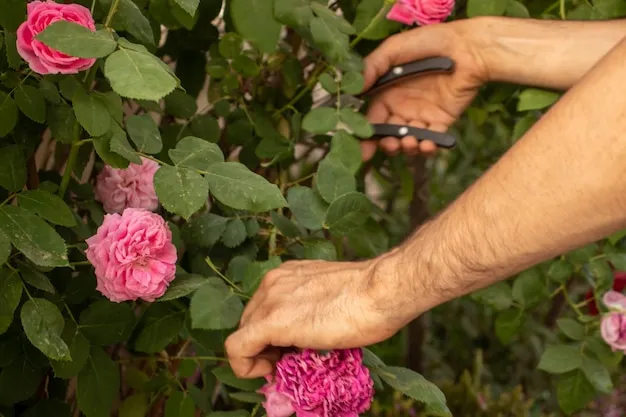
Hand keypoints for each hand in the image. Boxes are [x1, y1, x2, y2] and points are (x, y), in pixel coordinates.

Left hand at [224, 255, 413, 378]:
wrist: (381, 291)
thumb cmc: (371, 297)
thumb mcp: (332, 300)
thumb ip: (312, 312)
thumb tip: (306, 338)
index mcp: (288, 275)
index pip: (264, 308)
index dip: (272, 334)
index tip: (289, 350)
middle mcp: (273, 282)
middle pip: (250, 321)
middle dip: (264, 346)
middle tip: (289, 363)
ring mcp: (270, 300)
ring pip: (243, 335)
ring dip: (260, 356)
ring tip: (286, 367)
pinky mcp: (270, 322)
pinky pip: (237, 349)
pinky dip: (244, 366)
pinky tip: (267, 373)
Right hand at [361, 19, 488, 159]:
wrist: (467, 47)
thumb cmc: (429, 42)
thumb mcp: (393, 49)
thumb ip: (372, 67)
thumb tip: (354, 89)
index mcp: (387, 93)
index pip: (373, 119)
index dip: (367, 134)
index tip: (362, 148)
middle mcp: (402, 108)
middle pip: (389, 134)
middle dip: (388, 145)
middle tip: (391, 145)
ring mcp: (422, 116)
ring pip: (409, 141)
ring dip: (407, 148)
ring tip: (410, 143)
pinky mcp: (441, 121)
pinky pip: (431, 140)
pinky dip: (427, 147)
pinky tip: (426, 144)